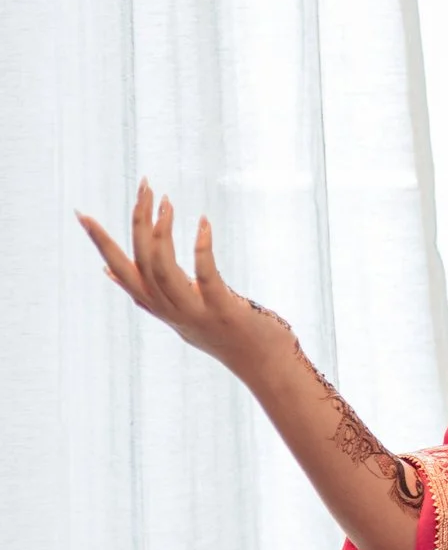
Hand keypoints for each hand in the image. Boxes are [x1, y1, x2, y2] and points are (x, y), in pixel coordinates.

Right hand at [79, 181, 293, 378]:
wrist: (264, 364)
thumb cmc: (224, 332)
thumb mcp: (176, 314)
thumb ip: (146, 294)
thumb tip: (108, 272)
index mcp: (158, 306)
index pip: (120, 270)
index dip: (100, 243)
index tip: (82, 214)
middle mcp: (170, 311)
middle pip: (141, 262)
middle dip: (139, 221)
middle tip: (145, 185)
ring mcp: (195, 312)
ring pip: (163, 269)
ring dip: (162, 232)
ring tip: (167, 201)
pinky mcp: (223, 310)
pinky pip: (206, 276)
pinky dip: (201, 248)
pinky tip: (203, 223)